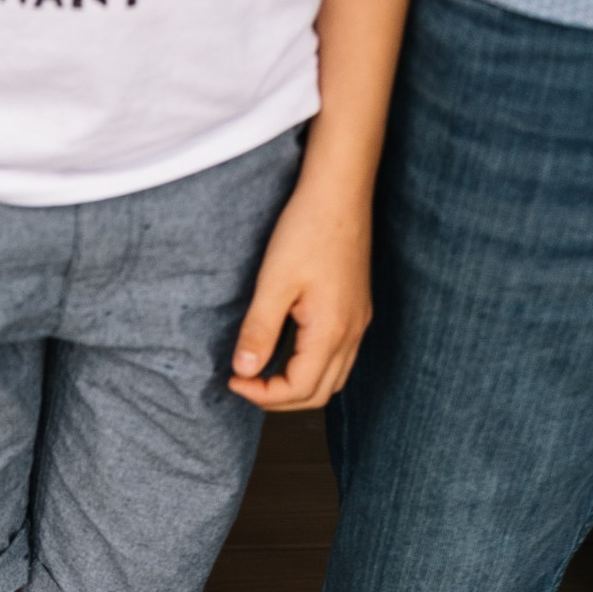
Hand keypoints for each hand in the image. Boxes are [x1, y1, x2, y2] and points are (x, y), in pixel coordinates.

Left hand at [228, 177, 371, 411]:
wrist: (340, 193)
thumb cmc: (308, 229)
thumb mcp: (274, 282)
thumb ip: (259, 330)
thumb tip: (245, 370)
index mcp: (332, 330)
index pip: (299, 389)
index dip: (262, 395)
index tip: (234, 379)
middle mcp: (352, 333)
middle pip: (318, 394)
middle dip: (279, 399)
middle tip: (245, 382)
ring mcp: (358, 323)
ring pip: (332, 379)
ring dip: (297, 386)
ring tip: (263, 373)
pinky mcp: (356, 311)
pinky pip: (339, 357)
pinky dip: (313, 368)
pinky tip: (287, 353)